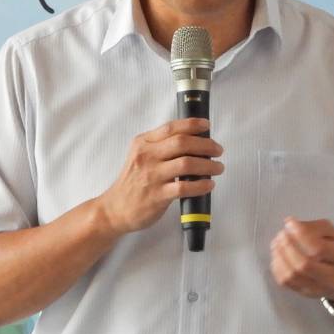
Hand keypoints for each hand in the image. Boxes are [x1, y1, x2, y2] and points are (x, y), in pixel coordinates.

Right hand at [96, 118, 223, 235]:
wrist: (115, 209)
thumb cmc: (132, 182)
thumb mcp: (140, 156)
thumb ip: (159, 147)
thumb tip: (192, 140)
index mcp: (143, 143)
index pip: (171, 128)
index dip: (192, 124)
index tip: (206, 126)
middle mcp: (146, 157)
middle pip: (182, 142)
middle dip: (206, 145)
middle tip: (218, 150)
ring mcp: (151, 176)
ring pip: (187, 163)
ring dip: (208, 165)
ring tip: (218, 167)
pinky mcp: (157, 196)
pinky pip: (184, 188)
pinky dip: (201, 185)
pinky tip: (209, 185)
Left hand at [270, 217, 333, 300]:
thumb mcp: (333, 234)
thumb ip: (313, 227)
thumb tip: (290, 223)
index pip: (319, 249)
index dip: (301, 235)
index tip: (290, 223)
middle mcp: (332, 278)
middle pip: (304, 265)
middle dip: (288, 246)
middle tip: (282, 234)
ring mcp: (317, 289)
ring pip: (291, 275)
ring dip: (279, 256)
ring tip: (277, 243)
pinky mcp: (304, 293)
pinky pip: (285, 282)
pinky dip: (277, 266)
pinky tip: (278, 255)